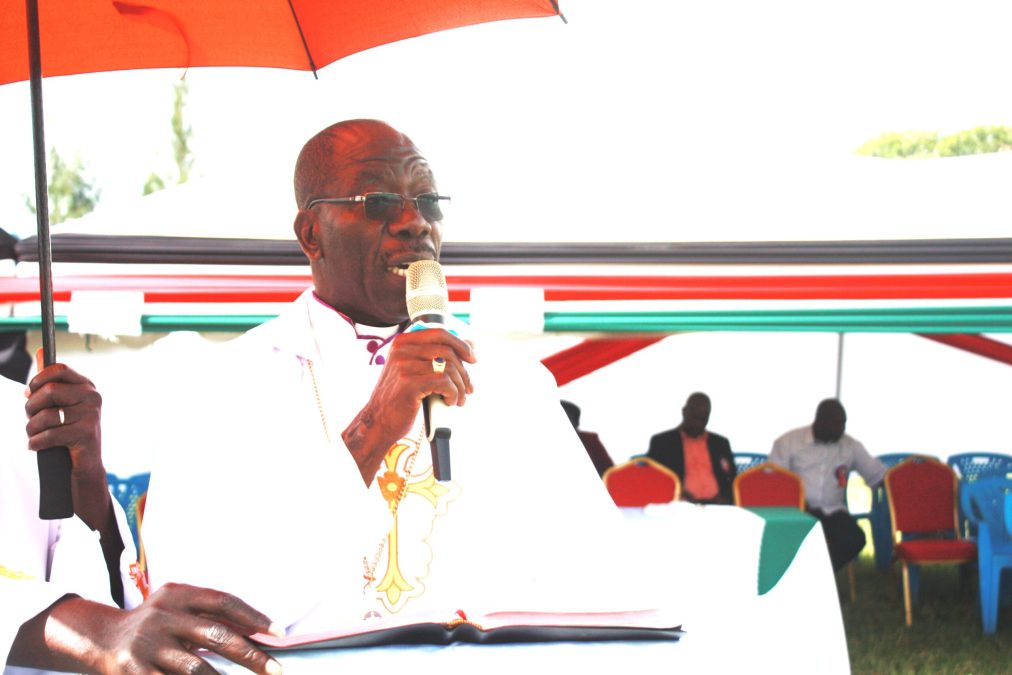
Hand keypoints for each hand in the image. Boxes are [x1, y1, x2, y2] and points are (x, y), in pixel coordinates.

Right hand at [10, 584, 283, 673]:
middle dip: (250, 655)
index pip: (223, 602)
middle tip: (276, 669)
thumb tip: (262, 632)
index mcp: (176, 594)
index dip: (253, 616)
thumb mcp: (179, 609)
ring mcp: (146, 644)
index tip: (279, 633)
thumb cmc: (157, 624)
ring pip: (195, 668)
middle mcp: (161, 615)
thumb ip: (213, 616)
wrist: (100, 638)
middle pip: (215, 635)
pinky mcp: (132, 670)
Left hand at [25, 358, 109, 531]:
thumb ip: (50, 380)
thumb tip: (40, 352)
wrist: (84, 465)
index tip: (29, 393)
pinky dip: (36, 443)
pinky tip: (36, 446)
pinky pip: (49, 435)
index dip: (37, 380)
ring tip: (33, 435)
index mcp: (87, 386)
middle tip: (30, 418)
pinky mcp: (86, 434)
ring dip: (31, 429)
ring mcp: (92, 415)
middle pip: (49, 390)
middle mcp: (93, 397)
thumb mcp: (59, 404)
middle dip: (31, 407)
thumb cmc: (69, 431)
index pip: (58, 370)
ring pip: (46, 415)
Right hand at [342, 327, 475, 483]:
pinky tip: (449, 402)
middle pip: (447, 352)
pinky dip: (453, 393)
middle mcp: (401, 350)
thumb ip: (436, 356)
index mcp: (402, 342)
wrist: (378, 422)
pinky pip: (444, 383)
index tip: (472, 358)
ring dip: (460, 387)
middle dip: (463, 372)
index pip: (439, 333)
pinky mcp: (408, 384)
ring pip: (448, 369)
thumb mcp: (415, 370)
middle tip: (468, 388)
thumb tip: (469, 344)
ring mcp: (403, 366)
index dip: (461, 344)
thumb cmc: (399, 397)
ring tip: (460, 399)